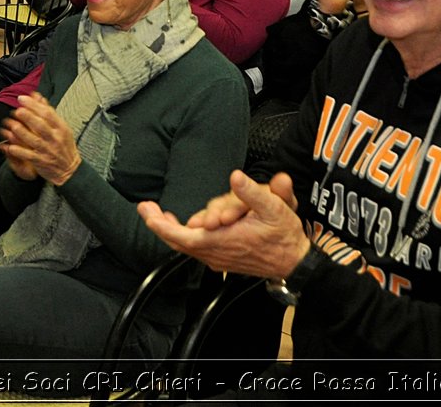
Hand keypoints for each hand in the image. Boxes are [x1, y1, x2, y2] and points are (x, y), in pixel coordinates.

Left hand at [0, 92, 80, 185]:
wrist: (70, 170)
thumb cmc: (64, 146)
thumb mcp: (62, 128)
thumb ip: (49, 113)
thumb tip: (38, 97)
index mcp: (61, 128)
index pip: (48, 114)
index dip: (34, 105)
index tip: (22, 99)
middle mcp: (55, 139)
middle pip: (41, 126)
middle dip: (28, 116)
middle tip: (18, 110)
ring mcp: (48, 150)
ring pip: (34, 140)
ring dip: (22, 132)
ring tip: (12, 125)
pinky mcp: (41, 161)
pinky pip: (29, 155)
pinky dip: (20, 151)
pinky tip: (10, 146)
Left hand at [138, 170, 308, 278]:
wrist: (294, 262)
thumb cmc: (284, 235)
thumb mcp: (275, 209)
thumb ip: (253, 193)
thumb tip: (236, 177)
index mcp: (224, 240)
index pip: (183, 236)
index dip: (162, 225)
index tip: (148, 212)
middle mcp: (216, 253)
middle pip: (178, 242)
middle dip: (159, 224)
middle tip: (145, 208)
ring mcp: (217, 258)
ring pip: (185, 246)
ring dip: (170, 230)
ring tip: (157, 214)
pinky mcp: (222, 259)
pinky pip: (195, 248)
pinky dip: (183, 237)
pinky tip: (181, 225)